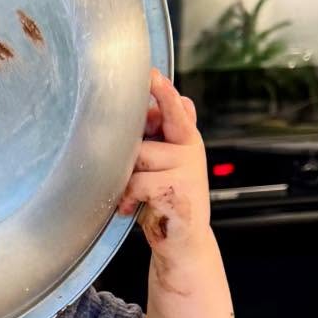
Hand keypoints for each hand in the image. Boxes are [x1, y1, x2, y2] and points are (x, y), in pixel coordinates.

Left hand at [117, 69, 212, 255]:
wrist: (184, 244)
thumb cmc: (168, 201)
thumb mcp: (169, 164)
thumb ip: (166, 135)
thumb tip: (171, 100)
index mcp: (187, 139)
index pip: (175, 107)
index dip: (162, 90)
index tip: (150, 73)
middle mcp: (190, 150)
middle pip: (157, 123)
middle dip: (143, 121)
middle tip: (137, 117)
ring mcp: (187, 170)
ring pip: (138, 156)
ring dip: (126, 176)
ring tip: (132, 194)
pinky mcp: (175, 191)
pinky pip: (136, 182)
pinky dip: (127, 197)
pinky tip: (131, 208)